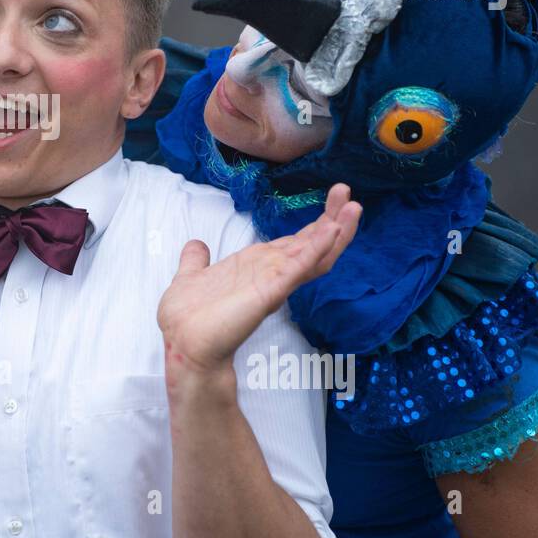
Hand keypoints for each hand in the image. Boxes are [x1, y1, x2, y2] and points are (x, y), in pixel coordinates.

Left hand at [158, 183, 360, 375]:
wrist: (184, 344)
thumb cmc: (189, 318)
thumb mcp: (192, 277)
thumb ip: (197, 260)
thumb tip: (197, 245)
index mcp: (258, 267)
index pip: (296, 243)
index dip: (316, 224)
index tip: (333, 201)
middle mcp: (272, 274)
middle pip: (312, 244)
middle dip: (332, 219)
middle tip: (347, 192)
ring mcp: (275, 283)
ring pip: (315, 255)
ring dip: (334, 229)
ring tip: (353, 206)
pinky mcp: (271, 292)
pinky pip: (299, 268)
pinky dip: (317, 249)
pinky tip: (333, 230)